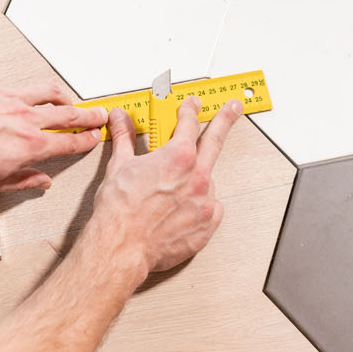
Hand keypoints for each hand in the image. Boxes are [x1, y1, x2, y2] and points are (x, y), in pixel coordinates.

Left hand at [0, 79, 107, 192]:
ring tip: (66, 98)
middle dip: (86, 115)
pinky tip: (11, 95)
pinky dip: (14, 92)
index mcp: (30, 145)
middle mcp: (24, 119)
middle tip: (97, 114)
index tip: (93, 137)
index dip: (85, 140)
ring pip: (44, 92)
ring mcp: (7, 99)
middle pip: (66, 114)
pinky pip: (8, 86)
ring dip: (59, 95)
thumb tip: (39, 182)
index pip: (68, 141)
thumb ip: (23, 180)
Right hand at [90, 95, 241, 276]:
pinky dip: (202, 204)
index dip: (190, 111)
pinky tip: (185, 206)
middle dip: (225, 120)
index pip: (189, 124)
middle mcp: (196, 177)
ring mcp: (204, 202)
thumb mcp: (119, 165)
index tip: (191, 106)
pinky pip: (211, 207)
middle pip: (215, 140)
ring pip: (208, 179)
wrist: (121, 246)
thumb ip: (125, 137)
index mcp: (178, 157)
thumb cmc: (120, 211)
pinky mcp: (206, 225)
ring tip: (176, 187)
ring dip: (198, 176)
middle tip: (233, 108)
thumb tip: (121, 120)